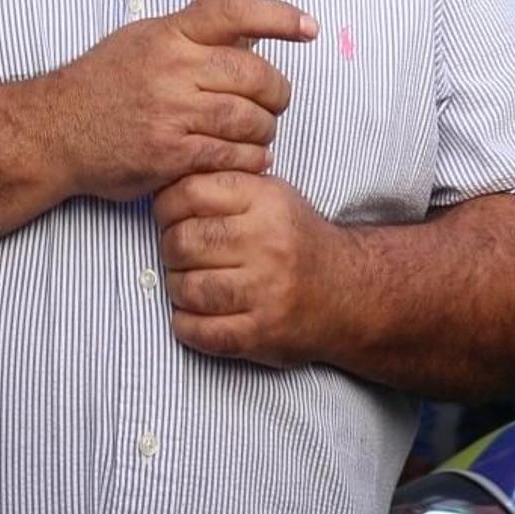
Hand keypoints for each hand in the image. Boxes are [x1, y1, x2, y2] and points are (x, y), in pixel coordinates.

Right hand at [51, 0, 315, 201]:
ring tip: (261, 134)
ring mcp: (172, 112)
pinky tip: (250, 159)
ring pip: (248, 118)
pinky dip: (250, 159)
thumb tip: (244, 39)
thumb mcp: (141, 41)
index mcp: (168, 33)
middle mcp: (172, 67)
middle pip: (254, 74)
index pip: (234, 12)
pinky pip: (230, 155)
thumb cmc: (102, 84)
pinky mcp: (170, 153)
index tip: (308, 27)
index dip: (278, 16)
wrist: (57, 130)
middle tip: (277, 101)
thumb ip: (189, 38)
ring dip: (265, 130)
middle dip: (277, 92)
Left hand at [156, 168, 348, 367]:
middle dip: (168, 248)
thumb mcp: (271, 194)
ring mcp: (265, 292)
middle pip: (182, 242)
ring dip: (175, 288)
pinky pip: (202, 332)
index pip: (190, 192)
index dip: (166, 204)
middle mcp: (266, 244)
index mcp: (265, 201)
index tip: (168, 215)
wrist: (348, 291)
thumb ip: (224, 182)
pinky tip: (190, 314)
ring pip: (187, 288)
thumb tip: (165, 179)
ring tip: (185, 282)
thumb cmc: (296, 239)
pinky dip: (185, 325)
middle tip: (176, 251)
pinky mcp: (262, 333)